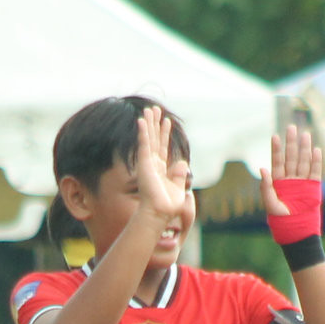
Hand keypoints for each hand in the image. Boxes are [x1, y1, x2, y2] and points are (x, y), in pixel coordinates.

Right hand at [132, 106, 188, 220]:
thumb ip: (179, 175)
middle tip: (154, 109)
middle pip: (154, 139)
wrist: (160, 214)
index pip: (163, 147)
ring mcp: (147, 163)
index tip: (167, 121)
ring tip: (149, 109)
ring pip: (148, 139)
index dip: (165, 134)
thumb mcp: (178, 188)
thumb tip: (183, 163)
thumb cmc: (168, 206)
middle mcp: (153, 164)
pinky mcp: (144, 164)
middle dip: (154, 124)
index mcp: (161, 170)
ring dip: (148, 123)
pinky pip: (144, 144)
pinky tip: (141, 120)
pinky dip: (143, 132)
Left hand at [259, 123, 322, 213]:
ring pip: (303, 161)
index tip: (275, 136)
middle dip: (291, 143)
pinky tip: (316, 150)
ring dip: (304, 148)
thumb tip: (262, 169)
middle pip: (291, 157)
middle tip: (291, 127)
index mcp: (278, 181)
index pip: (277, 161)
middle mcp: (290, 178)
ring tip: (305, 134)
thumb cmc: (280, 218)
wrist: (295, 228)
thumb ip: (265, 187)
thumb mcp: (270, 203)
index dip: (276, 149)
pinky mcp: (313, 187)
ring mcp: (302, 181)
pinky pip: (315, 171)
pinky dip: (316, 161)